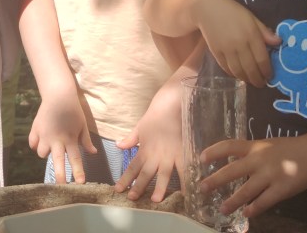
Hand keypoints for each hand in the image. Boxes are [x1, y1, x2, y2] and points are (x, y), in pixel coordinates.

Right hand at [28, 91, 96, 184]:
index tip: (80, 183)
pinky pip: (33, 144)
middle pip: (58, 161)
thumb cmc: (73, 110)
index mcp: (70, 138)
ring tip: (51, 148)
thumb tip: (93, 153)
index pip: (75, 159)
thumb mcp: (83, 125)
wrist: (58, 95)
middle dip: (59, 176)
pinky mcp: (35, 129)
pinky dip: (36, 145)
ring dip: (46, 154)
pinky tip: (40, 142)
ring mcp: (44, 135)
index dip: (78, 172)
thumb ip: (86, 140)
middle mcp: (56, 139)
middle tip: (61, 186)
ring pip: (42, 154)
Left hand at [114, 83, 184, 201]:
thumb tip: (118, 145)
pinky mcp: (182, 153)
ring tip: (156, 201)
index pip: (133, 167)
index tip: (118, 189)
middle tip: (132, 199)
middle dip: (139, 187)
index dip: (125, 179)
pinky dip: (186, 181)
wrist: (170, 105)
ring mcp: (169, 155)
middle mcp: (156, 155)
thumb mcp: (140, 127)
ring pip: (163, 175)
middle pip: (146, 173)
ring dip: (159, 188)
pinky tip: (187, 194)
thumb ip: (130, 139)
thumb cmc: (155, 116)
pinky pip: (184, 170)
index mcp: (144, 149)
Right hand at [194, 0, 279, 86]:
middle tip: (261, 83)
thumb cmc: (233, 11)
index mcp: (251, 35)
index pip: (262, 59)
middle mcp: (240, 44)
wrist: (207, 9)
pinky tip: (238, 75)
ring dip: (246, 79)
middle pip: (251, 68)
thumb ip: (264, 31)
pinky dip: (233, 74)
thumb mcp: (252, 18)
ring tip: (251, 82)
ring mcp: (226, 50)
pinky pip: (226, 68)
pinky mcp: (216, 53)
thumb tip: (279, 42)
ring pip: (238, 71)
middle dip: (257, 79)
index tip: (270, 76)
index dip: (267, 71)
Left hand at [201, 136, 306, 218]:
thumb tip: (235, 165)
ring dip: (232, 201)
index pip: (229, 146)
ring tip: (222, 209)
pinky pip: (264, 202)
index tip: (201, 159)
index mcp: (255, 146)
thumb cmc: (292, 148)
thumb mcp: (268, 145)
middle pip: (232, 170)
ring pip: (245, 191)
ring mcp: (270, 175)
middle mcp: (259, 160)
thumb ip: (253, 154)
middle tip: (202, 188)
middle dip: (215, 180)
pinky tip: (246, 214)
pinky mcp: (282, 189)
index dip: (214, 152)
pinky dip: (254, 209)